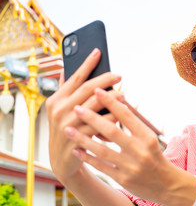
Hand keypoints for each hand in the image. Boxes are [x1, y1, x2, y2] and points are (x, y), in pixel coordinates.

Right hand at [46, 48, 121, 183]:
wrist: (62, 160)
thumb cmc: (65, 129)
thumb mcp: (60, 109)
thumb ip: (64, 90)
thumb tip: (65, 69)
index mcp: (56, 100)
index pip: (75, 78)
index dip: (87, 64)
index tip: (98, 51)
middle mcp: (60, 111)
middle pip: (88, 89)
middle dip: (105, 79)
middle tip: (119, 75)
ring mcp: (68, 126)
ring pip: (96, 106)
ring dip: (112, 99)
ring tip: (123, 94)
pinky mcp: (77, 140)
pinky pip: (100, 126)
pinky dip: (112, 118)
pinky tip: (120, 114)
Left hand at [64, 88, 183, 203]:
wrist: (167, 184)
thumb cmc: (155, 156)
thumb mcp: (150, 138)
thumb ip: (133, 125)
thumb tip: (114, 106)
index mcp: (147, 137)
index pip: (127, 116)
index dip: (111, 102)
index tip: (97, 90)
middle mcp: (140, 151)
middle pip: (112, 132)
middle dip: (92, 118)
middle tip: (76, 108)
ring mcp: (131, 166)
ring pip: (103, 150)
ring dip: (83, 139)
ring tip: (68, 129)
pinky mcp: (123, 179)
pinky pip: (102, 167)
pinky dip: (88, 157)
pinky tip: (76, 149)